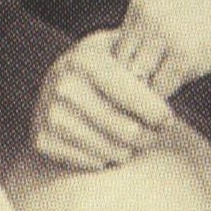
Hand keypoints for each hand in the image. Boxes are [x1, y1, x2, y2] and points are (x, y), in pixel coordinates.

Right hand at [30, 30, 178, 172]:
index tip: (168, 119)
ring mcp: (50, 115)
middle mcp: (64, 87)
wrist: (54, 82)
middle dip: (149, 136)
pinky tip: (106, 144)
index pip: (133, 96)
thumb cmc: (100, 65)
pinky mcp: (42, 140)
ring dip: (129, 150)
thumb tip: (166, 74)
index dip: (157, 112)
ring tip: (132, 139)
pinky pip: (92, 162)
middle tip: (155, 134)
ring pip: (113, 151)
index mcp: (85, 60)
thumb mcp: (117, 48)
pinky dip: (105, 158)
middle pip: (128, 131)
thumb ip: (142, 56)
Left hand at [111, 0, 210, 91]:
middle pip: (121, 65)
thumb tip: (131, 61)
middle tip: (142, 101)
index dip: (126, 68)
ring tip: (159, 101)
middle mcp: (147, 15)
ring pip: (138, 80)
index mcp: (141, 0)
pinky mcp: (185, 54)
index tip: (139, 82)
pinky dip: (168, 98)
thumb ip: (150, 22)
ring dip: (148, 95)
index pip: (116, 47)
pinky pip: (162, 88)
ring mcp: (164, 34)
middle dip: (131, 84)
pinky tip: (178, 95)